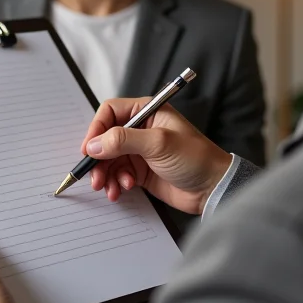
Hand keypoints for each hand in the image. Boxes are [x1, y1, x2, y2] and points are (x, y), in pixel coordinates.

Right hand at [81, 97, 231, 215]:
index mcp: (146, 112)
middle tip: (95, 174)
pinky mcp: (140, 170)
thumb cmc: (196, 158)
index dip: (97, 129)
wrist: (213, 189)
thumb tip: (94, 145)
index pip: (110, 112)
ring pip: (109, 159)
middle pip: (105, 138)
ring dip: (105, 173)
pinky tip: (121, 190)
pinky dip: (115, 183)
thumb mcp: (158, 144)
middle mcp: (140, 129)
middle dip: (98, 158)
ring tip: (108, 187)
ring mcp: (139, 151)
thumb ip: (123, 140)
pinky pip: (117, 174)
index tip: (89, 149)